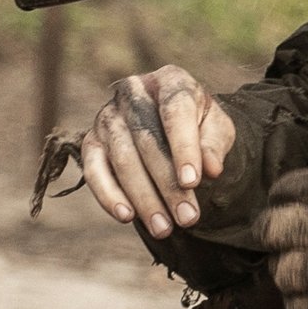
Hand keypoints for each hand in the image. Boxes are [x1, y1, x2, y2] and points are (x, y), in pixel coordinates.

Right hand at [79, 65, 235, 238]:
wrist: (170, 125)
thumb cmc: (198, 126)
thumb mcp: (217, 128)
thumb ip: (215, 144)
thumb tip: (211, 169)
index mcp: (170, 80)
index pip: (175, 111)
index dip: (184, 147)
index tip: (194, 182)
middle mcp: (132, 92)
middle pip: (147, 140)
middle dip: (168, 185)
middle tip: (188, 219)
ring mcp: (107, 116)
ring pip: (122, 159)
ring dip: (144, 198)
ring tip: (164, 228)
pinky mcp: (90, 141)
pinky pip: (94, 170)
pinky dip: (108, 195)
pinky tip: (127, 217)